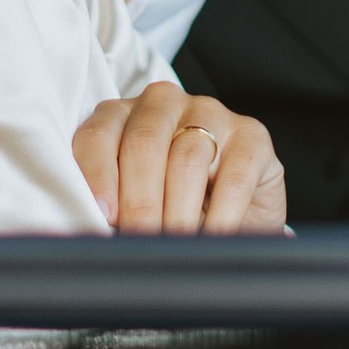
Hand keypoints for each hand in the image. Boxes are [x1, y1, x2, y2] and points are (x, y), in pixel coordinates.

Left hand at [72, 82, 286, 232]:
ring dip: (178, 210)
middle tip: (140, 239)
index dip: (97, 175)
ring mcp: (210, 113)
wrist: (233, 210)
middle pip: (144, 143)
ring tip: (174, 244)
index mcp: (122, 114)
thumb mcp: (132, 202)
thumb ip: (111, 206)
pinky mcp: (251, 134)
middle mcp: (163, 104)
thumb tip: (97, 234)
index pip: (99, 135)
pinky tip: (214, 237)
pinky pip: (234, 174)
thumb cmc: (170, 205)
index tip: (101, 216)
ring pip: (187, 157)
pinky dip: (221, 213)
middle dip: (139, 200)